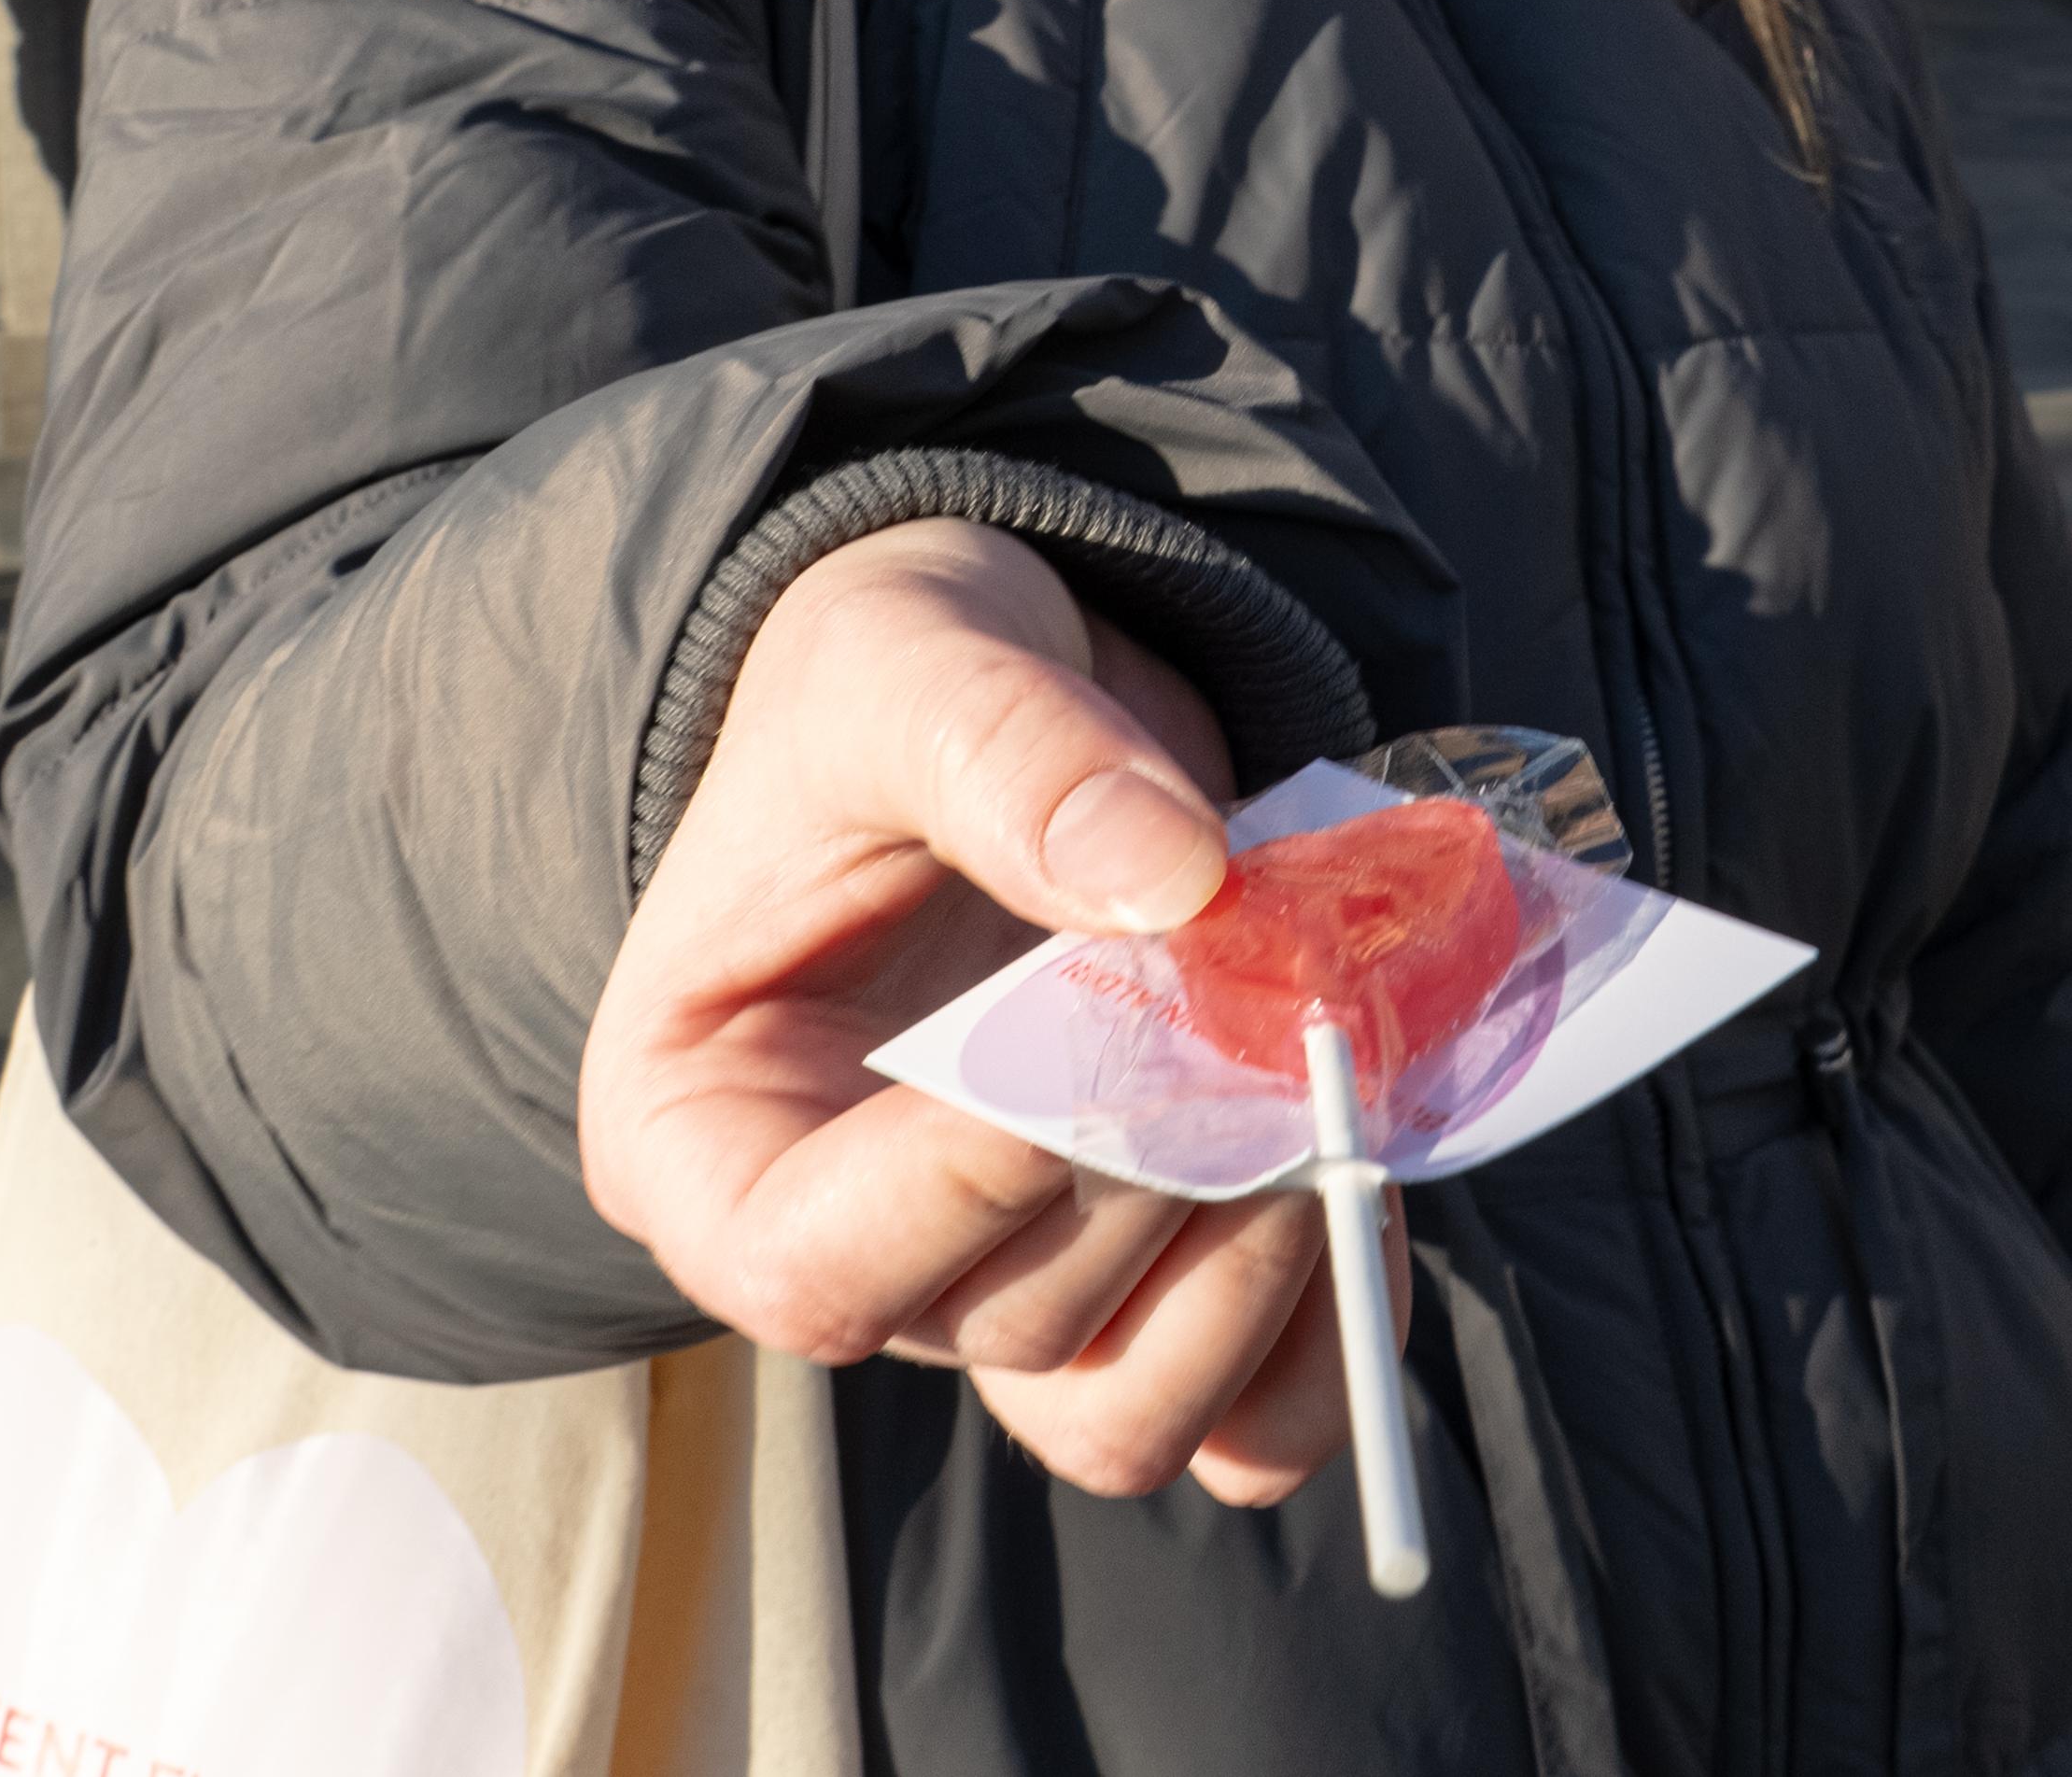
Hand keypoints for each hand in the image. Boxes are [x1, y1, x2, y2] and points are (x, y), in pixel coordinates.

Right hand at [581, 519, 1386, 1508]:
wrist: (1011, 689)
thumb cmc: (893, 681)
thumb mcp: (906, 658)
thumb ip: (1013, 754)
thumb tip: (1179, 886)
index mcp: (701, 1131)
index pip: (805, 1264)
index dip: (959, 1189)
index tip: (1096, 1031)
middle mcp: (845, 1248)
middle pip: (1002, 1323)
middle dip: (1155, 1173)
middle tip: (1265, 1010)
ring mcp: (1004, 1284)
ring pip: (1126, 1412)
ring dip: (1255, 1272)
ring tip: (1324, 1080)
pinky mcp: (1145, 1284)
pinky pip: (1250, 1413)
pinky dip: (1330, 1318)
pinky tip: (1370, 1167)